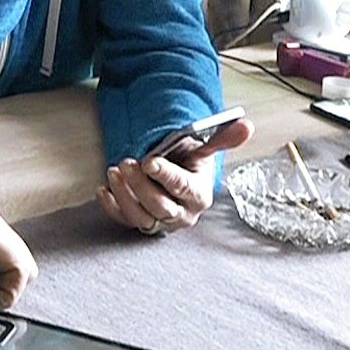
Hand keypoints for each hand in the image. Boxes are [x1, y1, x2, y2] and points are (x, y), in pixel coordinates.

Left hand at [94, 118, 253, 235]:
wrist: (178, 177)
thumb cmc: (190, 163)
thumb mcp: (204, 150)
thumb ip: (221, 139)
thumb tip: (247, 125)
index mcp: (199, 195)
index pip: (182, 188)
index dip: (165, 175)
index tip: (148, 161)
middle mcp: (182, 214)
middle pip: (160, 206)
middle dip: (140, 185)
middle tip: (125, 163)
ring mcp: (161, 222)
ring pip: (141, 217)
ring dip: (124, 196)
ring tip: (113, 171)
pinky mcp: (142, 223)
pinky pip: (125, 221)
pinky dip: (112, 207)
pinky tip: (103, 190)